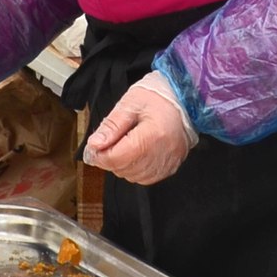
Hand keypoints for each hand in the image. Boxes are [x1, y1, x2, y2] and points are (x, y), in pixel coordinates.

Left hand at [83, 81, 197, 184]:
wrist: (183, 100)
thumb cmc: (157, 98)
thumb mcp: (129, 104)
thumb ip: (111, 126)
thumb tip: (95, 145)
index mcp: (152, 135)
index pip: (117, 157)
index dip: (99, 155)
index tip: (93, 147)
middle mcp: (163, 153)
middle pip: (124, 169)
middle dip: (109, 159)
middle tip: (107, 142)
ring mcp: (168, 163)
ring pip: (133, 176)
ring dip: (122, 165)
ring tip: (124, 145)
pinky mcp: (171, 167)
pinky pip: (146, 178)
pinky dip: (135, 170)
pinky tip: (136, 154)